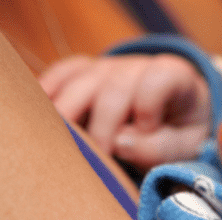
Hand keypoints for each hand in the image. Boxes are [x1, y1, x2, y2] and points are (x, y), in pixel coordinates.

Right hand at [40, 54, 211, 170]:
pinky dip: (48, 94)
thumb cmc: (178, 131)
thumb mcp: (183, 145)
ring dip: (69, 115)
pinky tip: (39, 119)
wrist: (172, 114)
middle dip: (103, 126)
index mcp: (174, 76)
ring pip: (81, 81)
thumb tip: (122, 143)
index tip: (144, 130)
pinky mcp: (83, 70)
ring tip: (62, 146)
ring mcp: (108, 66)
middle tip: (97, 157)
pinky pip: (60, 74)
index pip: (158, 78)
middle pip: (114, 85)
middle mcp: (138, 65)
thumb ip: (160, 146)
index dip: (148, 105)